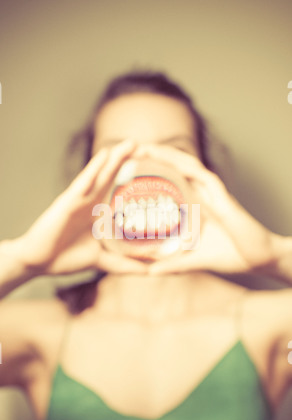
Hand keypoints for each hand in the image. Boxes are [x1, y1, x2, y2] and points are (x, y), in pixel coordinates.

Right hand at [11, 140, 146, 275]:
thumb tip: (149, 272)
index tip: (154, 168)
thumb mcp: (102, 261)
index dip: (132, 177)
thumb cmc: (66, 258)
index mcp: (98, 213)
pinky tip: (105, 155)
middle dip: (127, 161)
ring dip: (115, 159)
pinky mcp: (67, 202)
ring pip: (100, 176)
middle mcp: (90, 203)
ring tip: (130, 144)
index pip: (118, 190)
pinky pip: (83, 183)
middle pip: (111, 178)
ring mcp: (79, 200)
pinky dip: (94, 169)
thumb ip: (124, 264)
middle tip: (145, 146)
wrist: (38, 263)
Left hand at [133, 144, 283, 275]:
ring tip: (142, 147)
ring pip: (185, 165)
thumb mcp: (193, 260)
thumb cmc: (231, 255)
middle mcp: (201, 194)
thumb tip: (148, 271)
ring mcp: (212, 192)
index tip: (127, 169)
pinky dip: (184, 164)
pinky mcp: (222, 196)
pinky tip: (167, 157)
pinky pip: (201, 175)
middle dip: (152, 157)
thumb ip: (173, 263)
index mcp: (195, 205)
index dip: (151, 171)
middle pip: (175, 168)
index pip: (170, 181)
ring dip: (164, 154)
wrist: (259, 258)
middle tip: (128, 151)